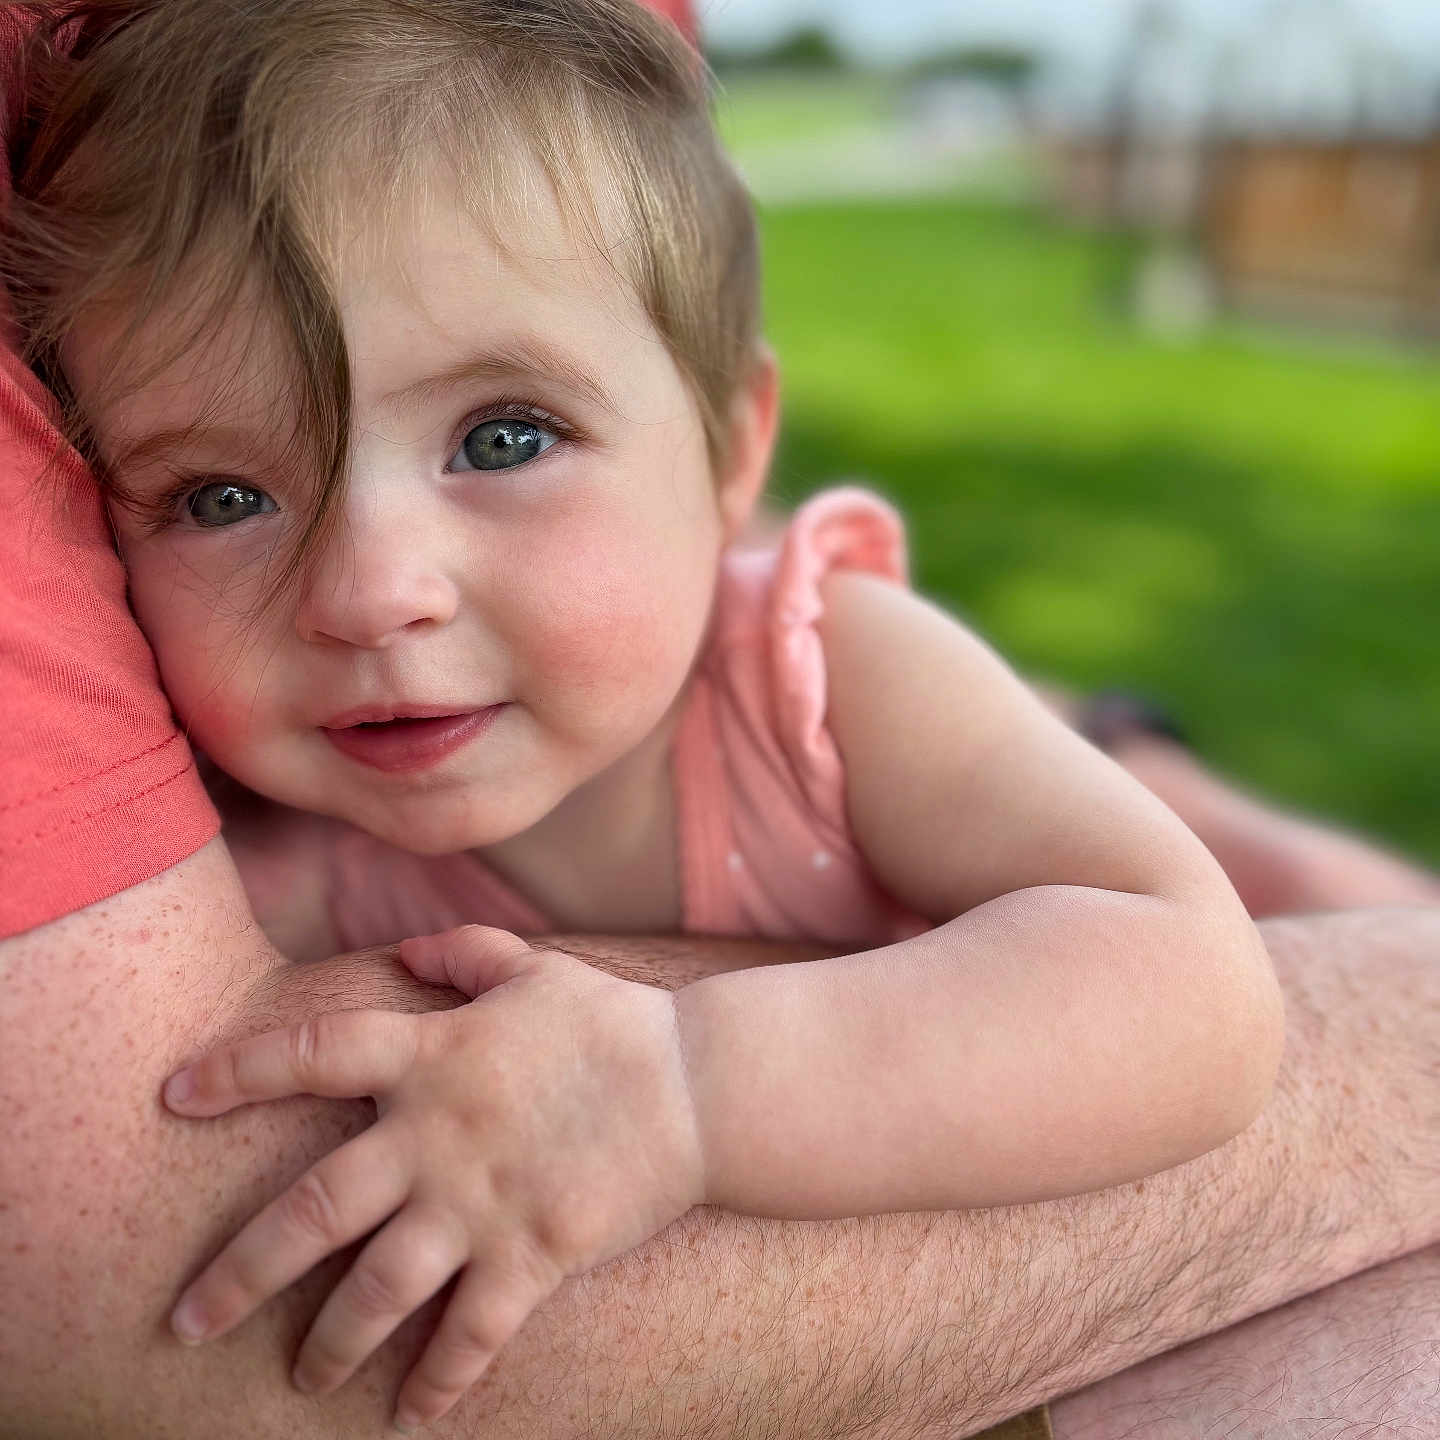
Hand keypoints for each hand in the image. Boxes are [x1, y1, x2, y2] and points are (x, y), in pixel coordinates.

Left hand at [162, 926, 705, 1431]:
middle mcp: (436, 1136)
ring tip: (297, 1380)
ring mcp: (481, 1203)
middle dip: (239, 1274)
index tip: (173, 1095)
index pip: (312, 1056)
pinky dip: (439, 1383)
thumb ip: (464, 955)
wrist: (699, 1085)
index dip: (237, 1070)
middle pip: (313, 1212)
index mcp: (431, 1058)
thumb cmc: (612, 1023)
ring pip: (376, 1291)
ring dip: (328, 1344)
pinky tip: (411, 1416)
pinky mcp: (532, 1256)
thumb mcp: (537, 969)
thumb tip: (405, 949)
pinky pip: (470, 1336)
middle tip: (183, 1321)